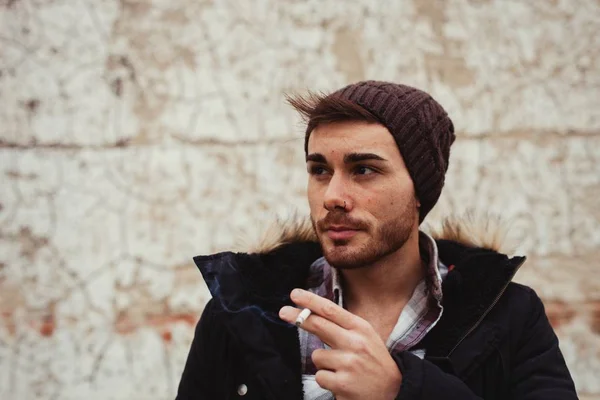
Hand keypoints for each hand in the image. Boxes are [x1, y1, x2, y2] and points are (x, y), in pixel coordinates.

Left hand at [279, 289, 401, 399]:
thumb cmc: (373, 360)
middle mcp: (355, 343)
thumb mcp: (364, 337)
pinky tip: (342, 382)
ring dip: (324, 363)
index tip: (295, 294)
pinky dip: (327, 380)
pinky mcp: (342, 383)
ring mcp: (349, 363)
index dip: (310, 301)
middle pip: (319, 325)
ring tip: (341, 369)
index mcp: (361, 328)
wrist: (394, 390)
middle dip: (298, 317)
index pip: (331, 310)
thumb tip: (312, 314)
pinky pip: (319, 376)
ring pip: (317, 356)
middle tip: (283, 312)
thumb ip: (342, 326)